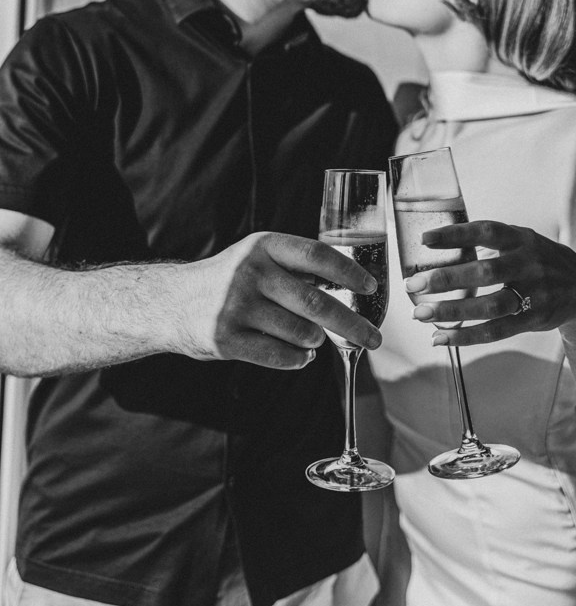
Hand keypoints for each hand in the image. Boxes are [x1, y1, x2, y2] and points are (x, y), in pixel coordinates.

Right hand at [182, 232, 381, 367]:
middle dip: (352, 324)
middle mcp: (249, 273)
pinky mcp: (226, 340)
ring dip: (317, 340)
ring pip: (301, 332)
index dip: (348, 273)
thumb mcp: (257, 258)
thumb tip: (352, 283)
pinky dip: (298, 358)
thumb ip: (296, 266)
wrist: (172, 302)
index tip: (371, 288)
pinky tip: (302, 355)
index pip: (316, 255)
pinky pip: (280, 355)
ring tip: (315, 338)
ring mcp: (236, 307)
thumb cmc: (229, 279)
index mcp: (262, 246)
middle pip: (316, 302)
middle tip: (373, 338)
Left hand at [404, 220, 575, 345]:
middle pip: (485, 272)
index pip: (487, 232)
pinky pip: (496, 331)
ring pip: (489, 306)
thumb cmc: (538, 261)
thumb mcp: (522, 242)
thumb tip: (438, 246)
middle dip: (446, 279)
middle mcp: (529, 264)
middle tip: (413, 284)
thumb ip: (489, 242)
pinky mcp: (533, 320)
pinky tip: (440, 337)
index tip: (425, 239)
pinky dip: (465, 336)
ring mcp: (534, 293)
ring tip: (421, 314)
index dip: (456, 234)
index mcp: (522, 239)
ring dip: (452, 311)